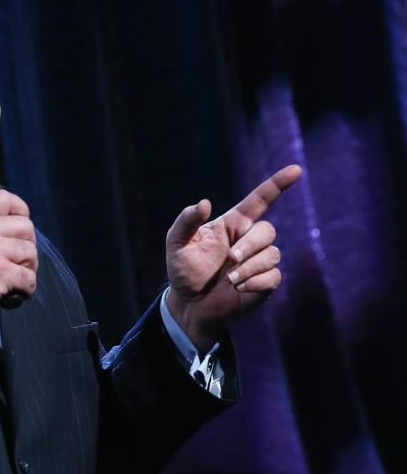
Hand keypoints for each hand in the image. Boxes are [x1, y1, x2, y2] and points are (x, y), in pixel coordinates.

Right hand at [0, 190, 37, 334]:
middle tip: (18, 260)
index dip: (20, 210)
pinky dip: (26, 289)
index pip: (5, 198)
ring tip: (14, 280)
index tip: (20, 225)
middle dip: (28, 245)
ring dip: (28, 269)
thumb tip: (4, 233)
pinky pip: (29, 278)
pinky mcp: (1, 274)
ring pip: (31, 253)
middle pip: (26, 227)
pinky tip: (14, 294)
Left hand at [164, 164, 301, 351]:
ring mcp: (259, 261)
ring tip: (229, 280)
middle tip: (231, 259)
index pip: (261, 199)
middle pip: (267, 231)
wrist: (189, 303)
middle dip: (251, 244)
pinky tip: (238, 288)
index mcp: (233, 224)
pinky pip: (274, 276)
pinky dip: (256, 282)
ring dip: (249, 267)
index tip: (295, 170)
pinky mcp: (264, 282)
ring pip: (272, 255)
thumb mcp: (177, 243)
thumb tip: (204, 203)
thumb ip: (186, 221)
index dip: (278, 184)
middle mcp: (249, 239)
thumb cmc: (184, 270)